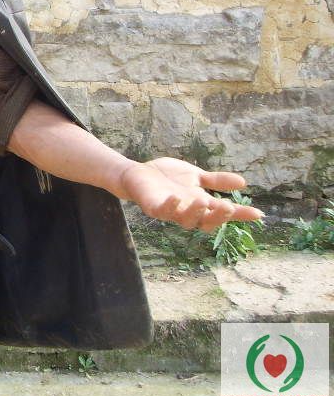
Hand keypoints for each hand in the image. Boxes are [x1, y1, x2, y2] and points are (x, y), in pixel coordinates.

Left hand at [119, 157, 263, 231]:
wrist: (137, 173)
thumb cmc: (167, 177)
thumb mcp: (195, 177)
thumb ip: (216, 181)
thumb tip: (243, 183)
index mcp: (200, 204)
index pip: (222, 213)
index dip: (240, 215)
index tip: (258, 214)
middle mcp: (187, 211)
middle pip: (206, 223)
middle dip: (217, 217)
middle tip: (227, 207)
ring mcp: (170, 211)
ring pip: (185, 220)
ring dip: (195, 212)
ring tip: (202, 200)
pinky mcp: (153, 207)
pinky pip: (161, 211)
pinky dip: (169, 206)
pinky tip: (175, 198)